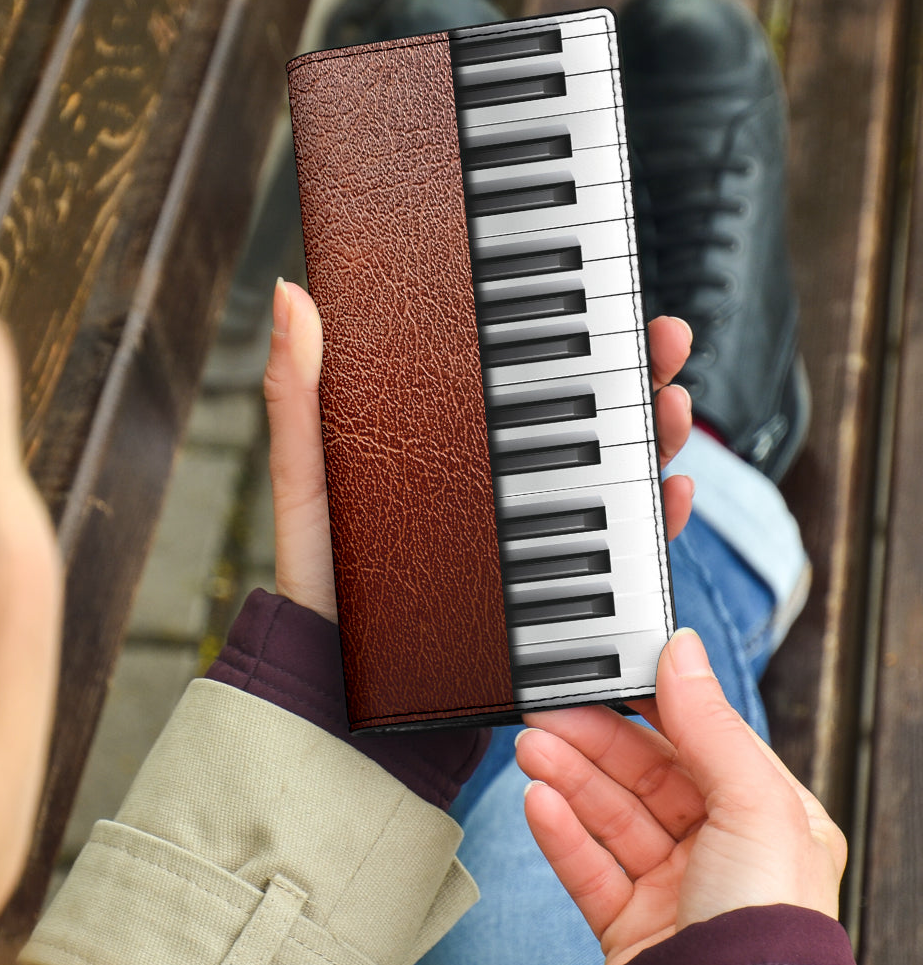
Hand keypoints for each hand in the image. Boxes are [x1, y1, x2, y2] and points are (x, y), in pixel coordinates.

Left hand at [263, 281, 694, 621]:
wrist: (341, 671)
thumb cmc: (319, 573)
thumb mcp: (304, 475)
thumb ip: (297, 394)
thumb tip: (291, 294)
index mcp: (447, 441)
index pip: (519, 377)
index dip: (566, 332)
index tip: (607, 293)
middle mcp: (496, 482)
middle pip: (579, 415)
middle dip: (632, 373)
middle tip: (662, 340)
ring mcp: (525, 534)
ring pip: (609, 474)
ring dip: (654, 436)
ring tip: (674, 405)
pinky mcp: (546, 588)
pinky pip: (615, 552)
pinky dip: (655, 523)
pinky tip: (673, 492)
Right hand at [515, 628, 846, 964]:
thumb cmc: (769, 930)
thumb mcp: (753, 806)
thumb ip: (710, 724)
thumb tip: (684, 650)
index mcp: (768, 816)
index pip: (698, 741)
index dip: (648, 705)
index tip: (603, 675)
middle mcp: (722, 849)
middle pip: (643, 776)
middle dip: (592, 740)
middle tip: (546, 712)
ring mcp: (673, 887)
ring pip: (609, 815)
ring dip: (566, 777)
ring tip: (530, 748)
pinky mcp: (631, 923)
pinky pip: (588, 865)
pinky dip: (559, 832)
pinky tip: (537, 801)